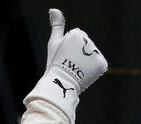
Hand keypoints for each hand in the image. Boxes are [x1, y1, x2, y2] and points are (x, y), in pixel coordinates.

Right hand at [24, 9, 107, 123]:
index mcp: (77, 34)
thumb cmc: (54, 63)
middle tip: (67, 64)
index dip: (67, 50)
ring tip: (75, 70)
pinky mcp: (101, 64)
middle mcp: (89, 42)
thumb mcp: (53, 43)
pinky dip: (92, 70)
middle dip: (77, 55)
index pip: (76, 40)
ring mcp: (96, 54)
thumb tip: (53, 9)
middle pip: (84, 47)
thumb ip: (57, 25)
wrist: (60, 84)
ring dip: (84, 63)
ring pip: (90, 56)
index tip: (62, 57)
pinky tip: (83, 73)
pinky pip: (97, 65)